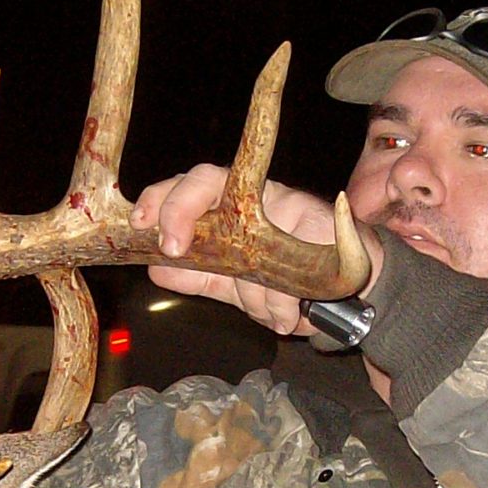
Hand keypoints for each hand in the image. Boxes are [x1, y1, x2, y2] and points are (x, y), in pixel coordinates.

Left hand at [130, 166, 382, 335]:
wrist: (347, 293)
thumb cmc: (287, 278)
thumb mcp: (232, 284)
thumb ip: (197, 276)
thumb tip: (155, 268)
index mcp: (224, 206)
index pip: (183, 189)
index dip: (159, 199)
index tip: (140, 224)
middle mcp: (250, 194)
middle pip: (205, 176)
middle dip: (181, 208)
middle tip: (174, 247)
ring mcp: (283, 199)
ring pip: (245, 231)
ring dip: (254, 287)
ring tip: (270, 311)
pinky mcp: (317, 216)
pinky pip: (287, 256)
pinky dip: (284, 295)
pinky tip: (291, 310)